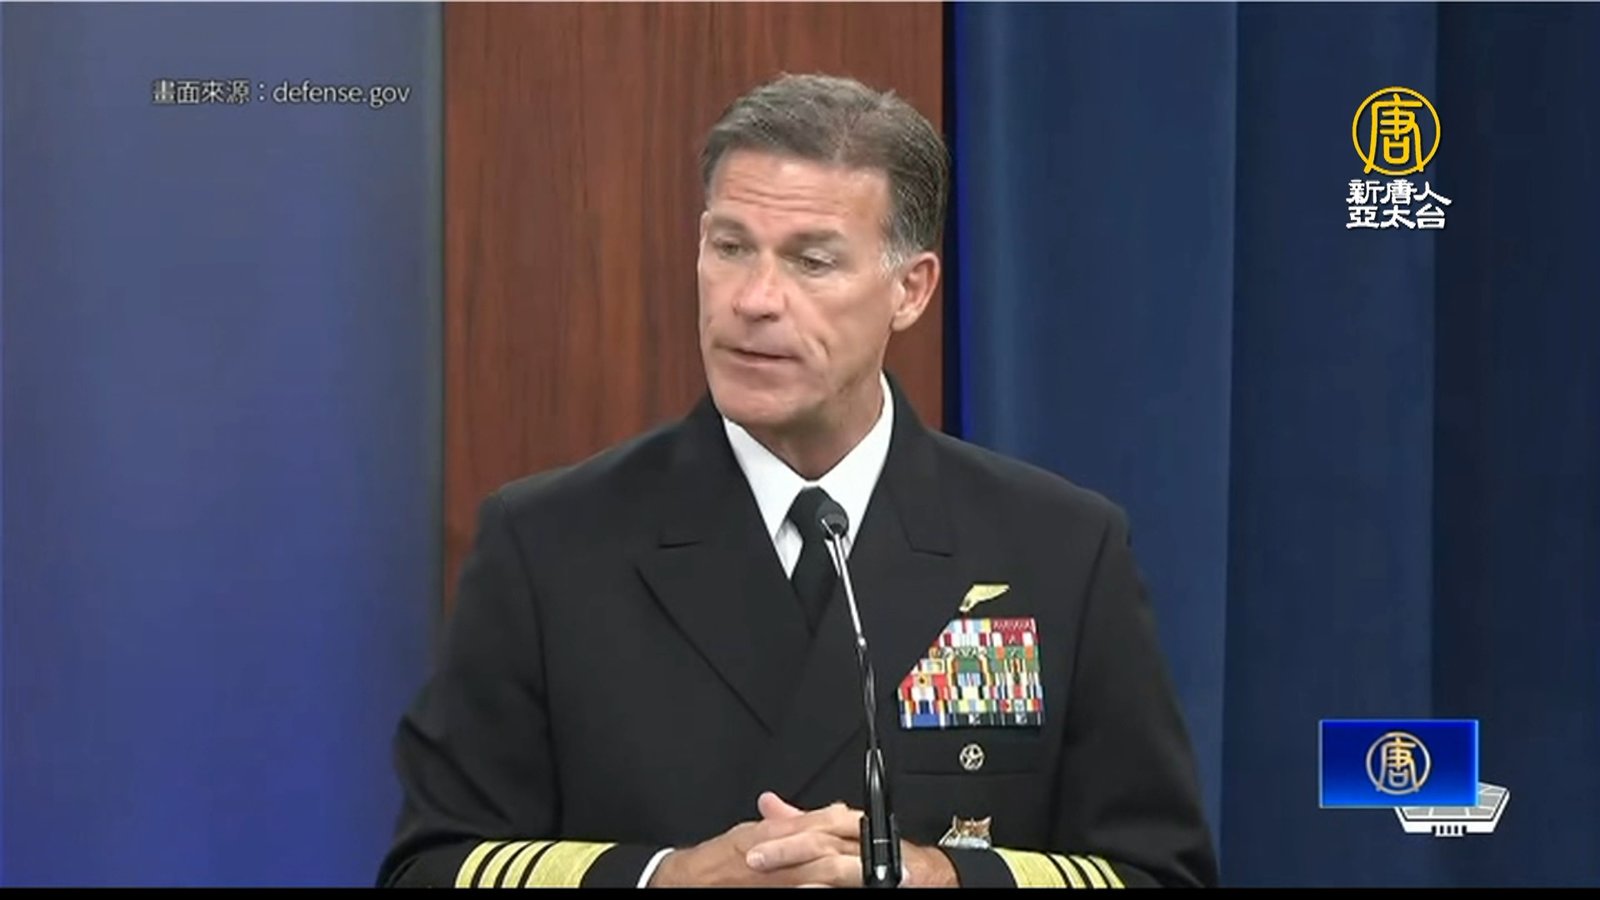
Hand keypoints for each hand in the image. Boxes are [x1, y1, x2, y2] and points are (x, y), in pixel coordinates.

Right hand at [646, 792, 860, 886]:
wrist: (689, 880)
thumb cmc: (720, 858)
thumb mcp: (756, 832)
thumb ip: (794, 822)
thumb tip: (833, 812)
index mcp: (777, 831)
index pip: (824, 822)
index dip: (855, 826)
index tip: (878, 832)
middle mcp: (779, 853)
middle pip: (829, 848)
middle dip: (864, 858)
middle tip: (896, 868)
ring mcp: (779, 878)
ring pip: (822, 873)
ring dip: (851, 878)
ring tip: (879, 883)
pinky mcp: (775, 894)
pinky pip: (807, 893)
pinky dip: (822, 892)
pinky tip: (839, 893)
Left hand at [744, 794, 958, 887]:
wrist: (926, 876)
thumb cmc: (880, 856)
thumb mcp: (836, 833)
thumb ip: (802, 821)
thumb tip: (768, 803)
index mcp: (849, 828)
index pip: (815, 825)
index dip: (783, 836)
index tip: (753, 845)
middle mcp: (860, 845)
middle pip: (822, 842)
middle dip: (787, 852)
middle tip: (756, 860)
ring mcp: (870, 866)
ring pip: (835, 867)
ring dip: (804, 872)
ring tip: (776, 879)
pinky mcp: (876, 882)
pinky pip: (852, 884)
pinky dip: (828, 889)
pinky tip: (809, 891)